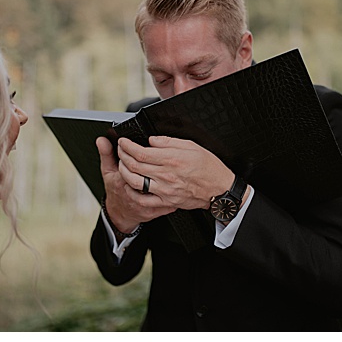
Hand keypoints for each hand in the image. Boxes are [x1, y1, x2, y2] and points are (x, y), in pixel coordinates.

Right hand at [96, 137, 174, 233]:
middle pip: (151, 176)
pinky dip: (175, 196)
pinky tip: (180, 187)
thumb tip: (102, 140)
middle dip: (162, 166)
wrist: (120, 212)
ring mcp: (146, 203)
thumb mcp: (107, 171)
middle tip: (169, 158)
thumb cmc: (115, 190)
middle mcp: (135, 192)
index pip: (135, 165)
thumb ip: (106, 154)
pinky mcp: (154, 211)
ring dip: (170, 181)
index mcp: (122, 180)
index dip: (144, 156)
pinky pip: (168, 204)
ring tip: (176, 171)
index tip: (151, 148)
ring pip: (162, 191)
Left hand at [116, 136, 233, 210]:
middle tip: (121, 150)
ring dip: (124, 172)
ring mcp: (165, 190)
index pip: (141, 152)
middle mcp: (166, 175)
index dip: (127, 146)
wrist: (220, 189)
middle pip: (134, 165)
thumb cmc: (209, 168)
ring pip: (135, 181)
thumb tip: (152, 140)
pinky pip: (144, 199)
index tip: (124, 141)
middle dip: (122, 155)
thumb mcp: (192, 146)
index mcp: (172, 159)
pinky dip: (133, 192)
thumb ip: (169, 142)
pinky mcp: (166, 201)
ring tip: (123, 165)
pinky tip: (131, 186)